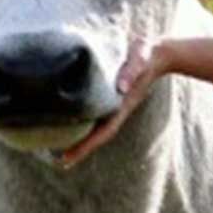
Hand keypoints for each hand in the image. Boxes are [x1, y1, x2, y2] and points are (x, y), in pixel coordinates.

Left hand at [59, 38, 167, 168]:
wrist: (155, 51)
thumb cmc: (145, 55)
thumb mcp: (140, 60)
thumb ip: (132, 72)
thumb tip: (122, 88)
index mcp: (122, 105)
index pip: (102, 132)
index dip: (85, 147)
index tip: (66, 160)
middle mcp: (115, 108)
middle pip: (95, 135)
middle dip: (78, 149)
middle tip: (57, 162)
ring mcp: (112, 103)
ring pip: (94, 125)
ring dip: (79, 137)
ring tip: (58, 147)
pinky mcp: (109, 94)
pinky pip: (93, 111)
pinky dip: (80, 119)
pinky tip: (67, 120)